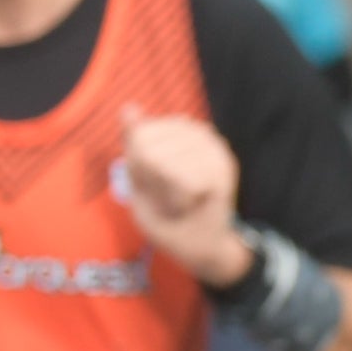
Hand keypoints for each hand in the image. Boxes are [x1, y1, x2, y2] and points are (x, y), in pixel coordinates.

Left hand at [119, 106, 247, 287]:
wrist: (199, 244)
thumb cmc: (164, 209)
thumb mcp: (138, 174)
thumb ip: (134, 142)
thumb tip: (128, 106)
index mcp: (178, 129)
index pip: (139, 137)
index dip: (137, 166)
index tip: (153, 181)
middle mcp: (200, 133)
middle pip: (149, 152)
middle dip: (151, 180)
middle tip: (169, 194)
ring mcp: (215, 150)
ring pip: (165, 166)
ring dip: (165, 192)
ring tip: (180, 199)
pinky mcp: (224, 171)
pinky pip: (185, 182)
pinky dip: (181, 200)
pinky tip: (192, 204)